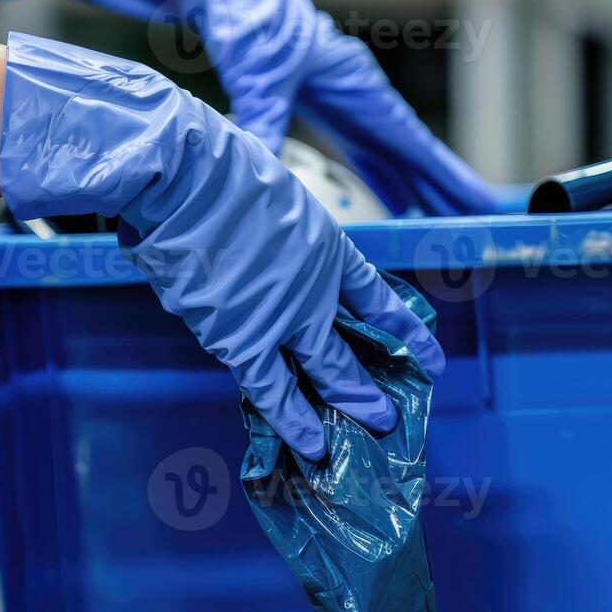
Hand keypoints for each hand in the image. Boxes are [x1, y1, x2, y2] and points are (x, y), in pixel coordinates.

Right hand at [0, 33, 445, 457]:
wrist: (185, 177)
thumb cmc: (215, 167)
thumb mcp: (270, 187)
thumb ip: (272, 225)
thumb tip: (249, 236)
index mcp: (327, 245)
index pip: (374, 294)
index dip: (401, 323)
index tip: (426, 348)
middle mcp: (314, 288)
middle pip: (354, 341)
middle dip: (376, 378)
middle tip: (395, 409)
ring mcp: (283, 316)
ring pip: (325, 371)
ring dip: (351, 402)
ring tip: (374, 427)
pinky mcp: (242, 338)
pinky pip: (272, 389)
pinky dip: (292, 420)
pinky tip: (311, 445)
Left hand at [47, 0, 498, 217]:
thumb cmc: (248, 17)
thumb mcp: (257, 73)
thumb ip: (263, 121)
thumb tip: (264, 170)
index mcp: (354, 83)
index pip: (410, 140)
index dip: (445, 176)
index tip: (478, 202)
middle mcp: (357, 91)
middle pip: (409, 150)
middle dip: (442, 188)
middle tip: (475, 222)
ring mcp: (342, 97)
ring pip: (388, 151)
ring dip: (414, 186)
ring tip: (440, 221)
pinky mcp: (319, 102)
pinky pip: (361, 147)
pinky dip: (380, 174)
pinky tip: (391, 199)